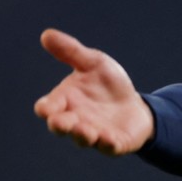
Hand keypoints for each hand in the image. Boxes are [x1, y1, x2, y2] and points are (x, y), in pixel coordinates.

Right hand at [34, 28, 153, 155]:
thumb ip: (71, 52)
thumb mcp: (93, 63)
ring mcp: (93, 134)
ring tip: (86, 130)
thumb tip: (46, 34)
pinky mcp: (113, 143)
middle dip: (60, 125)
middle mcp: (75, 120)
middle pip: (60, 126)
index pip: (48, 107)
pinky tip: (110, 139)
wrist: (135, 105)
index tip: (47, 107)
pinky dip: (108, 143)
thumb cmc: (108, 85)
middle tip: (61, 122)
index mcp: (65, 101)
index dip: (46, 108)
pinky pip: (109, 146)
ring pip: (83, 139)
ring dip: (82, 135)